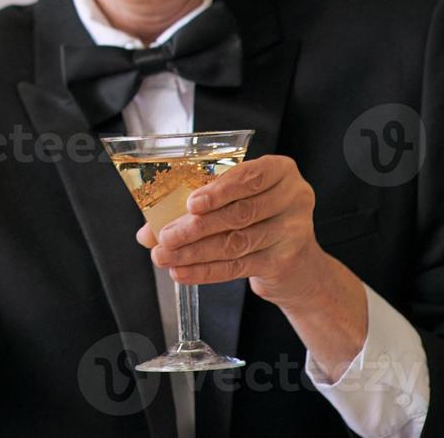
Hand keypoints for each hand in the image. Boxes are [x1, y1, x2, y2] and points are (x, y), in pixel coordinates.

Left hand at [135, 154, 326, 307]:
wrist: (296, 261)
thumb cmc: (257, 218)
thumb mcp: (233, 201)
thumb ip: (195, 207)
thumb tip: (147, 231)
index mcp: (279, 170)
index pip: (249, 177)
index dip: (219, 191)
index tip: (190, 204)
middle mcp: (293, 197)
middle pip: (240, 213)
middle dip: (197, 227)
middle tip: (165, 237)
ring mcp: (293, 231)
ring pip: (236, 242)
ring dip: (195, 251)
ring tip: (165, 257)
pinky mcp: (284, 262)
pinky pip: (238, 267)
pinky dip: (206, 271)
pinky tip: (182, 273)